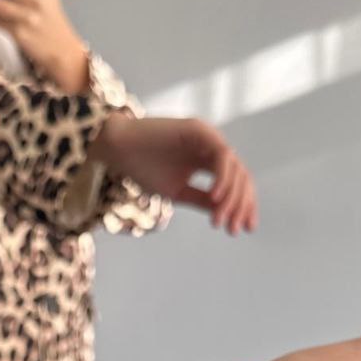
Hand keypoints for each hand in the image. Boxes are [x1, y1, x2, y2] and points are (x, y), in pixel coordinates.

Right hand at [94, 114, 257, 234]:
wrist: (118, 149)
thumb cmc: (143, 169)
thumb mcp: (178, 192)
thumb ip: (202, 200)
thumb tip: (225, 214)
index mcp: (208, 161)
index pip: (235, 184)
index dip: (242, 206)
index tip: (243, 229)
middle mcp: (213, 148)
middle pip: (241, 178)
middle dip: (241, 205)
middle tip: (234, 230)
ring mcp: (208, 138)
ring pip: (235, 169)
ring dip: (232, 197)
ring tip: (220, 220)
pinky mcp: (199, 130)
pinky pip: (221, 155)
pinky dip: (223, 177)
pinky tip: (216, 197)